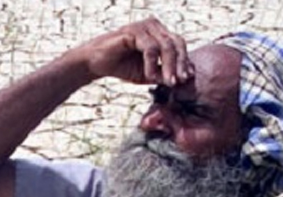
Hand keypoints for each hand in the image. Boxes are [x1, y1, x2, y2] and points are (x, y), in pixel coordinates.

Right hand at [72, 17, 192, 85]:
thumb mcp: (148, 74)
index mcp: (160, 33)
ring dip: (169, 66)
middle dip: (180, 64)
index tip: (187, 79)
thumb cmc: (122, 66)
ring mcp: (144, 27)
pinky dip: (153, 64)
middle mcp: (154, 26)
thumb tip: (183, 80)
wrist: (96, 63)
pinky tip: (150, 76)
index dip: (185, 62)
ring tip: (168, 82)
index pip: (179, 45)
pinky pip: (150, 48)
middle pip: (176, 43)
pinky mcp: (134, 31)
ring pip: (166, 46)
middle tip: (179, 82)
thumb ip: (164, 73)